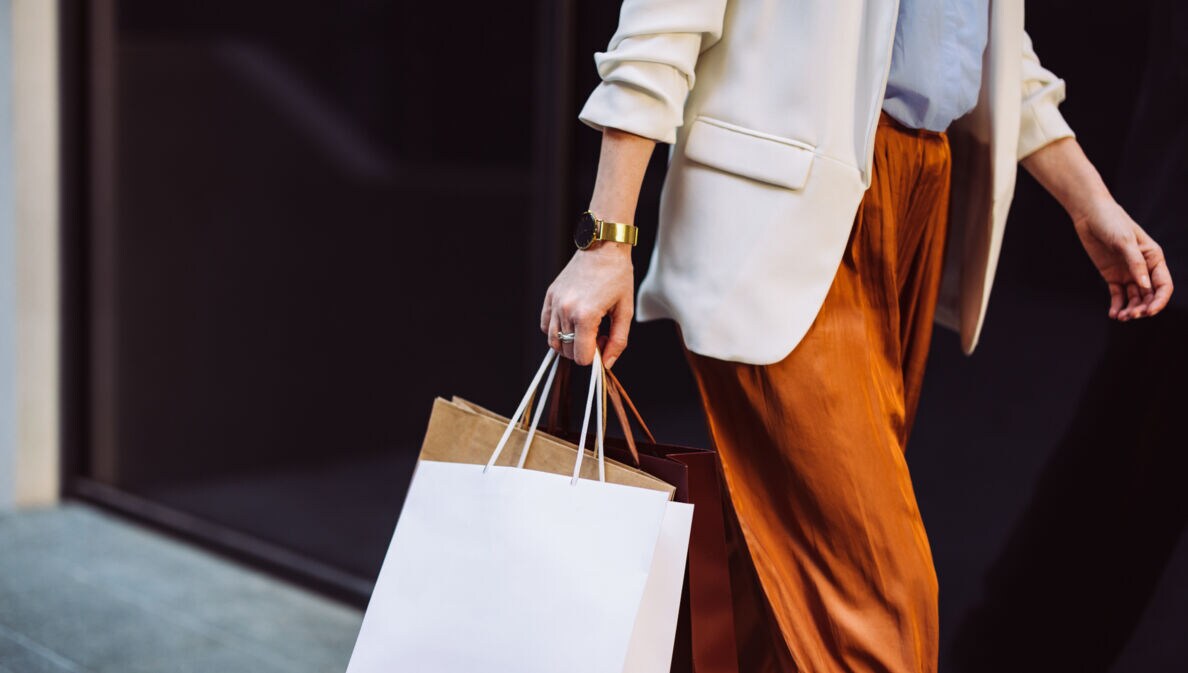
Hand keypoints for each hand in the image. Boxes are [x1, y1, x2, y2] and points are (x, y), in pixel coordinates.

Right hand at [540, 242, 633, 367]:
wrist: (603, 247)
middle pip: (566, 352)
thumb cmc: (618, 276)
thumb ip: (617, 342)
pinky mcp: (550, 296)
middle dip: (582, 350)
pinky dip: (556, 330)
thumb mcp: (625, 312)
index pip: (582, 357)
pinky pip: (546, 325)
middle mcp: (566, 310)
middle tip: (598, 334)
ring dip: (568, 342)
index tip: (604, 342)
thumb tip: (606, 364)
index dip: (595, 357)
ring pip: (553, 341)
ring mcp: (555, 302)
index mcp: (586, 316)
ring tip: (584, 329)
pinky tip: (571, 321)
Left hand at [1072, 197, 1172, 319]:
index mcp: (1154, 258)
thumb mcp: (1125, 242)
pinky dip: (1117, 305)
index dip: (1159, 300)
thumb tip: (1145, 286)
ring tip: (1121, 317)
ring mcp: (1128, 273)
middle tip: (1131, 315)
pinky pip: (1118, 295)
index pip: (1163, 285)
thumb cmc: (1112, 223)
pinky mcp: (1112, 276)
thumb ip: (1135, 264)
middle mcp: (1144, 268)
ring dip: (1130, 309)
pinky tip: (1113, 314)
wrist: (1090, 216)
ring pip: (1134, 298)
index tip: (1149, 311)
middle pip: (1149, 295)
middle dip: (1143, 308)